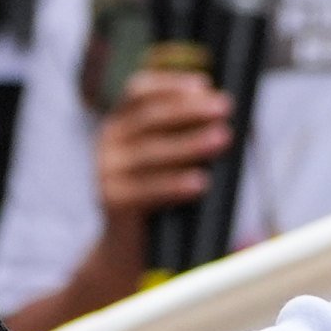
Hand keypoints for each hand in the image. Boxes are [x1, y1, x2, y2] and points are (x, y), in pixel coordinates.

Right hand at [96, 65, 236, 222]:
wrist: (131, 246)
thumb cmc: (163, 195)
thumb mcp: (172, 158)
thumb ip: (188, 133)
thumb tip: (224, 113)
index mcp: (121, 122)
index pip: (138, 91)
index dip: (170, 84)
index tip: (204, 84)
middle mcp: (108, 141)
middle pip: (149, 117)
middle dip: (190, 110)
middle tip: (224, 108)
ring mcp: (106, 170)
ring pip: (151, 152)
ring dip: (190, 143)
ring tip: (223, 139)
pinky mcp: (111, 201)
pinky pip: (147, 190)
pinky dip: (176, 185)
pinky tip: (201, 183)